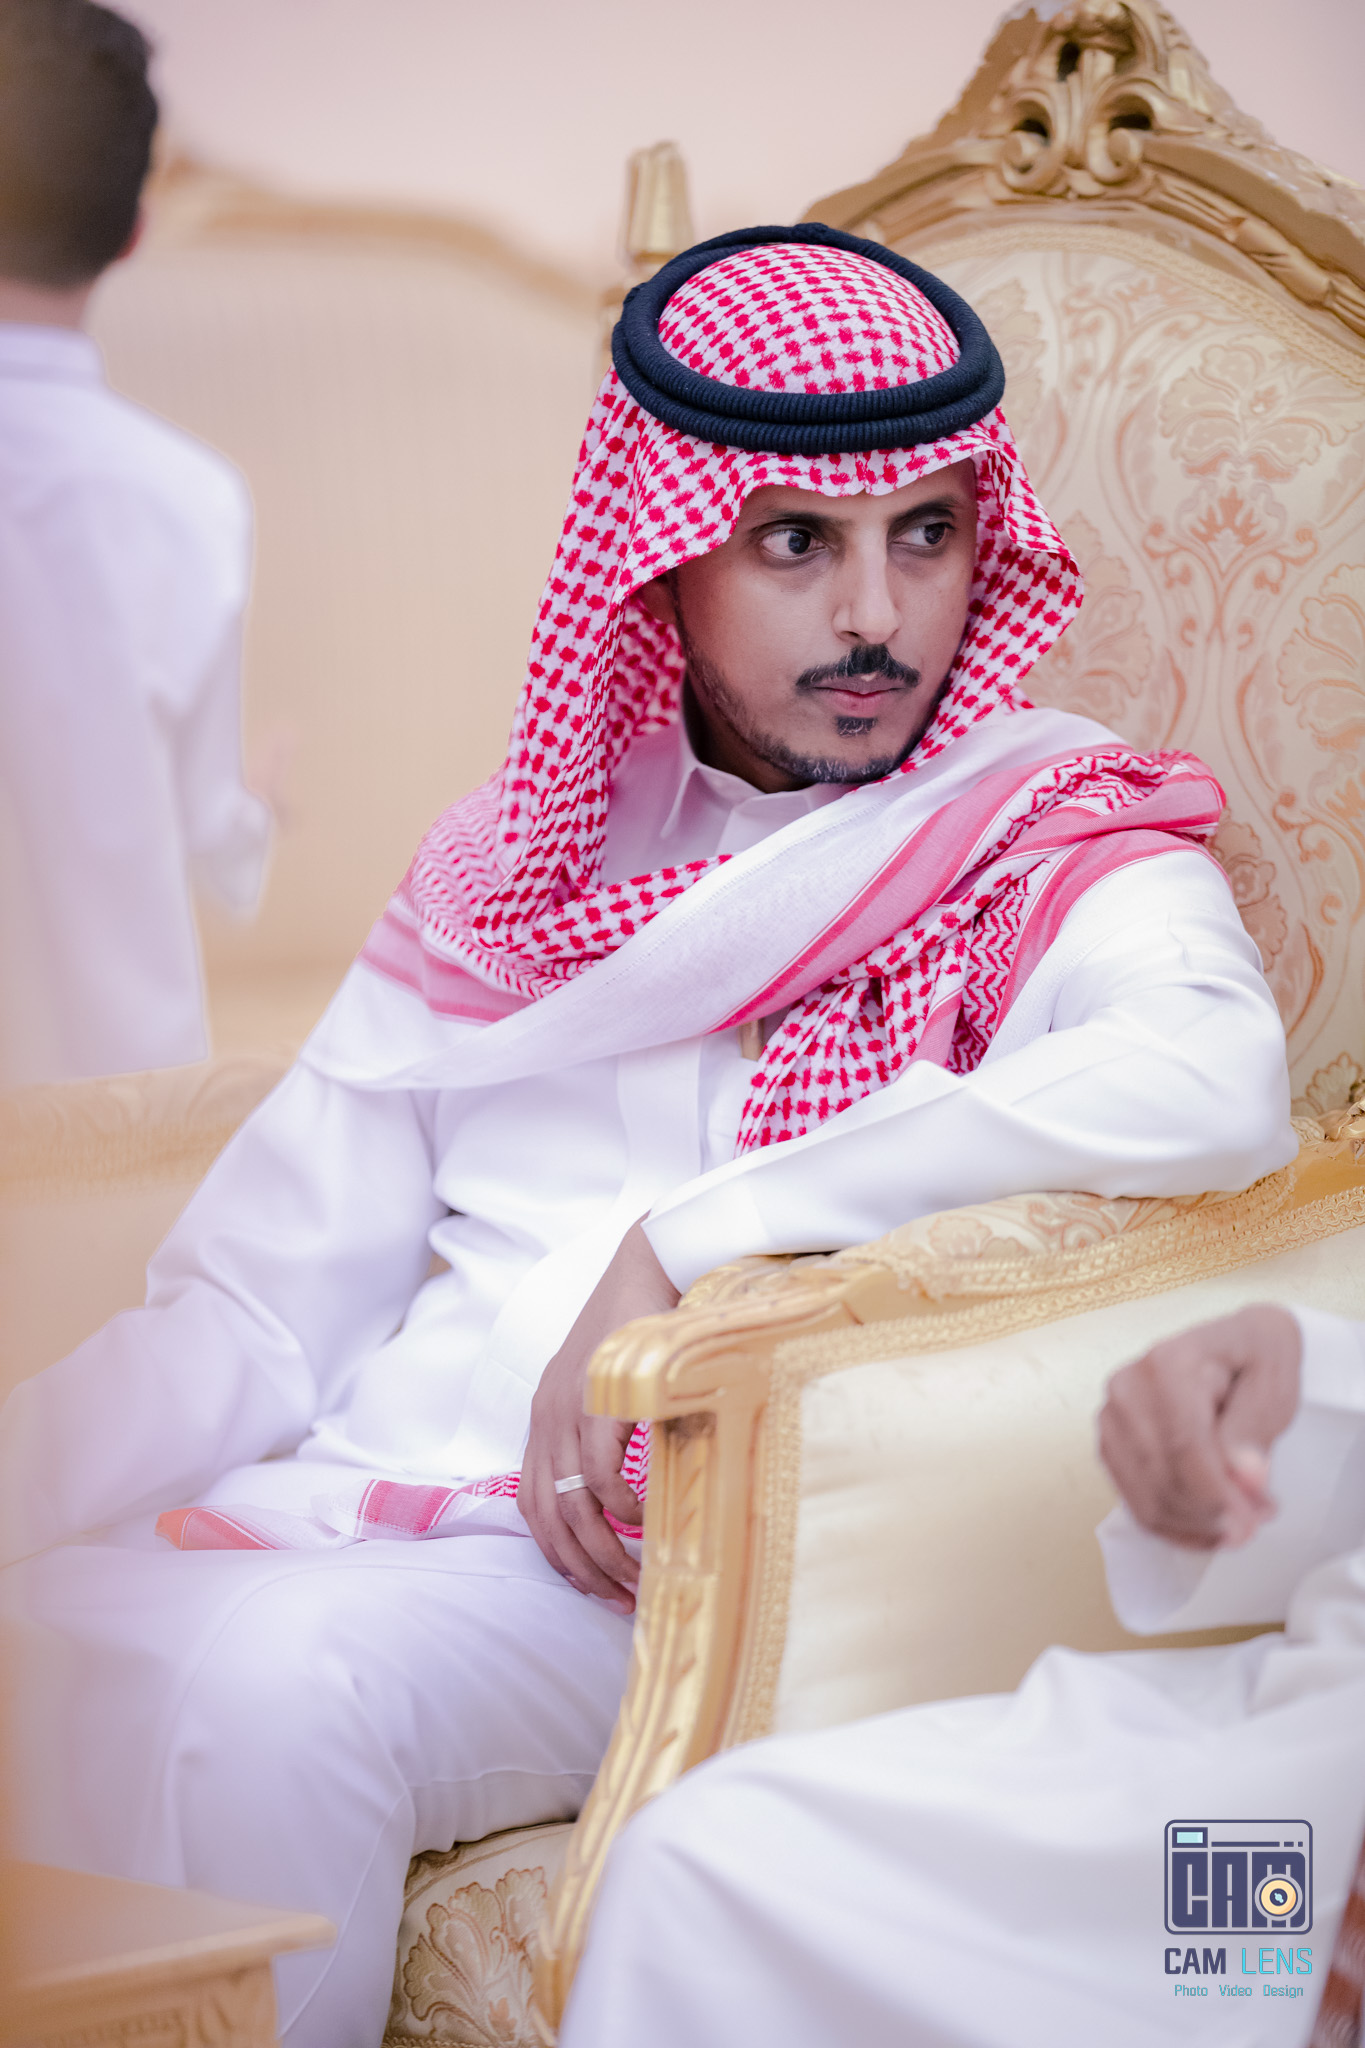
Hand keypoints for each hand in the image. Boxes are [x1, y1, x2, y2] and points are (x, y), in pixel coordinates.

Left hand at [517, 1221, 679, 1612]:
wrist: (653, 1259)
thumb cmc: (644, 1322)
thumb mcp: (614, 1385)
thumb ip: (611, 1431)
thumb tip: (636, 1492)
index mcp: (545, 1415)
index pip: (533, 1505)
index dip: (558, 1554)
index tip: (592, 1586)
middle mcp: (546, 1416)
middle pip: (548, 1517)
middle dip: (582, 1569)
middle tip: (618, 1602)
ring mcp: (568, 1407)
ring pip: (572, 1506)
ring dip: (603, 1552)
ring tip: (635, 1580)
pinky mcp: (599, 1398)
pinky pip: (602, 1474)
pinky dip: (622, 1508)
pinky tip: (646, 1522)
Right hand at [1097, 1304, 1301, 1549]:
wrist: (1233, 1346)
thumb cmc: (1255, 1358)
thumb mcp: (1273, 1382)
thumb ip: (1256, 1428)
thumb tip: (1246, 1476)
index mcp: (1168, 1364)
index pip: (1184, 1446)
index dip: (1217, 1495)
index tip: (1253, 1522)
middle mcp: (1127, 1388)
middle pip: (1163, 1478)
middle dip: (1211, 1516)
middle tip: (1254, 1525)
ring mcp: (1112, 1417)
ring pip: (1148, 1499)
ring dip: (1196, 1526)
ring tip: (1238, 1524)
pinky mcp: (1113, 1444)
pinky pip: (1137, 1503)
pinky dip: (1175, 1527)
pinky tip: (1208, 1527)